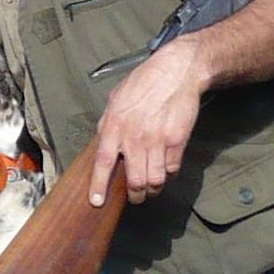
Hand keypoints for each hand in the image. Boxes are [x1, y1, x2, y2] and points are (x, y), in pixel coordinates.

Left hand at [87, 37, 207, 204]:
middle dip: (135, 195)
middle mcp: (134, 137)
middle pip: (134, 180)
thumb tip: (101, 140)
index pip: (103, 163)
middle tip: (136, 197)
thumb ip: (107, 121)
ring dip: (153, 190)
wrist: (176, 71)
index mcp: (114, 126)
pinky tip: (165, 172)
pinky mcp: (177, 140)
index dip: (98, 185)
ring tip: (151, 190)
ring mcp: (157, 140)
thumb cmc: (144, 82)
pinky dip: (168, 176)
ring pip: (155, 180)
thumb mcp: (116, 98)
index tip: (96, 201)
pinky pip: (172, 169)